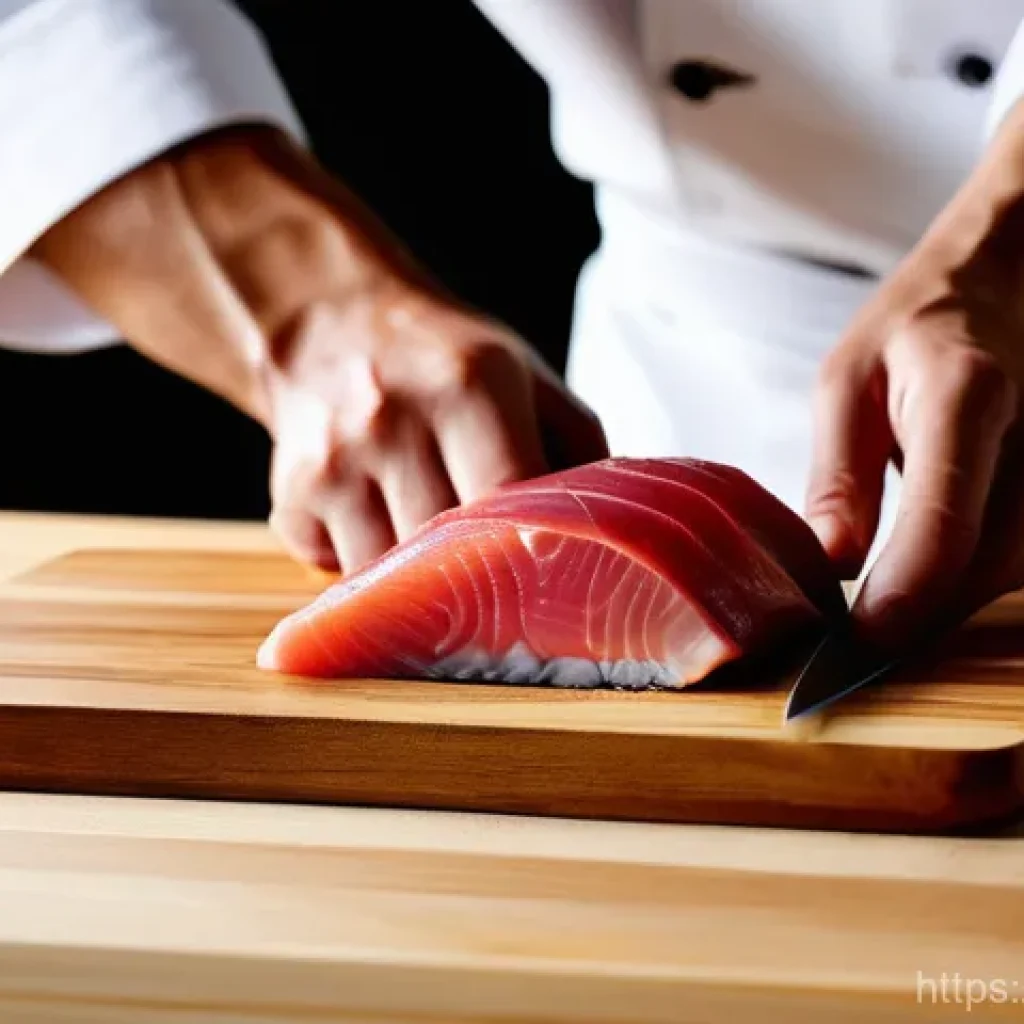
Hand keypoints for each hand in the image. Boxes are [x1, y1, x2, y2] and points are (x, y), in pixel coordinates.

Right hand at [31, 125, 607, 572]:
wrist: (326, 321)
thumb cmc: (443, 359)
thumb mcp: (525, 376)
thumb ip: (578, 447)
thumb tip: (612, 533)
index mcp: (469, 385)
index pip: (511, 497)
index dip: (534, 549)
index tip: (551, 578)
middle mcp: (392, 419)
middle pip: (449, 554)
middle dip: (479, 579)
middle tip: (500, 585)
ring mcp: (333, 461)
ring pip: (390, 580)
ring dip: (419, 584)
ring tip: (433, 551)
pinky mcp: (290, 494)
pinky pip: (339, 571)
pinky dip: (364, 570)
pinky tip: (378, 527)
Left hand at [806, 101, 1023, 651]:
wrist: (1008, 275)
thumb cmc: (916, 324)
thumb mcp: (849, 382)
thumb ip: (842, 475)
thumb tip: (832, 566)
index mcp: (966, 393)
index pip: (946, 515)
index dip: (907, 593)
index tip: (862, 642)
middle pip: (990, 561)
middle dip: (923, 614)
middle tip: (854, 649)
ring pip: (1014, 569)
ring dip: (949, 603)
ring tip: (882, 617)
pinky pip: (1023, 552)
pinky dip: (976, 577)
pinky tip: (930, 579)